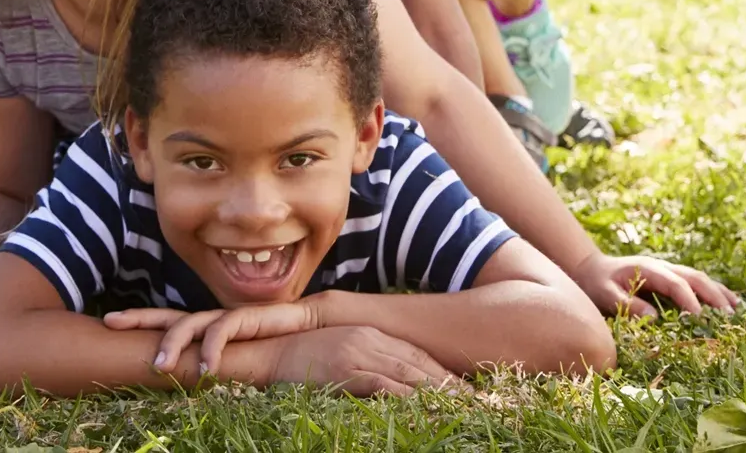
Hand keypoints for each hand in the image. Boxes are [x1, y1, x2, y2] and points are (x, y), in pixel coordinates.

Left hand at [105, 300, 318, 375]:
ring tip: (160, 367)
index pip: (166, 323)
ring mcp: (225, 318)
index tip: (109, 323)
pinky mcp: (245, 318)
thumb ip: (215, 366)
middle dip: (139, 318)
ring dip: (172, 343)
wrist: (307, 327)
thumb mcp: (235, 362)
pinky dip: (211, 349)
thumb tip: (184, 382)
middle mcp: (210, 321)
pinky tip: (206, 369)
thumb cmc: (270, 347)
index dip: (139, 322)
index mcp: (203, 330)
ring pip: (189, 323)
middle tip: (111, 322)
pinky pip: (222, 331)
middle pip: (168, 316)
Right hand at [269, 325, 457, 396]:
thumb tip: (390, 391)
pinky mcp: (347, 367)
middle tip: (478, 404)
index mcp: (369, 334)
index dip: (442, 373)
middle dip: (449, 384)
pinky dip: (410, 399)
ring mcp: (359, 351)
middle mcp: (368, 338)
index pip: (415, 354)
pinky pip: (386, 385)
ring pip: (410, 374)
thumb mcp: (338, 359)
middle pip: (419, 363)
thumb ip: (364, 368)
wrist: (267, 354)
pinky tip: (428, 411)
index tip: (466, 391)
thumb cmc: (300, 363)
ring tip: (464, 410)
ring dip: (438, 393)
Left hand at [571, 251, 738, 318]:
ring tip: (736, 310)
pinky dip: (715, 291)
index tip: (700, 318)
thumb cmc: (597, 284)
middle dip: (712, 296)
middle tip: (728, 318)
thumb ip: (627, 304)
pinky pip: (696, 283)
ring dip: (718, 292)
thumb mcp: (605, 294)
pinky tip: (731, 302)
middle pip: (692, 277)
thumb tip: (655, 317)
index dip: (688, 299)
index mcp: (647, 269)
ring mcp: (668, 270)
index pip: (674, 283)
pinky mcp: (671, 278)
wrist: (592, 269)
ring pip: (699, 278)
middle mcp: (662, 267)